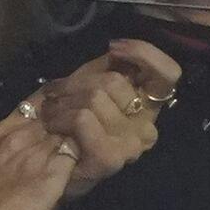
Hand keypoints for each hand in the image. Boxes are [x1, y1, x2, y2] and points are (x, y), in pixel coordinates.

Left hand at [36, 38, 179, 200]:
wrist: (42, 163)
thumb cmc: (67, 121)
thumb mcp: (89, 84)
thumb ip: (110, 65)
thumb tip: (118, 47)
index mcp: (148, 107)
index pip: (168, 73)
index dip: (144, 53)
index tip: (114, 48)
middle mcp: (147, 127)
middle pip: (116, 81)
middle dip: (79, 82)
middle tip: (60, 94)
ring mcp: (130, 145)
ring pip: (96, 97)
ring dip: (64, 101)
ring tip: (53, 111)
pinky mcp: (110, 158)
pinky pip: (84, 118)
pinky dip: (61, 117)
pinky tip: (53, 124)